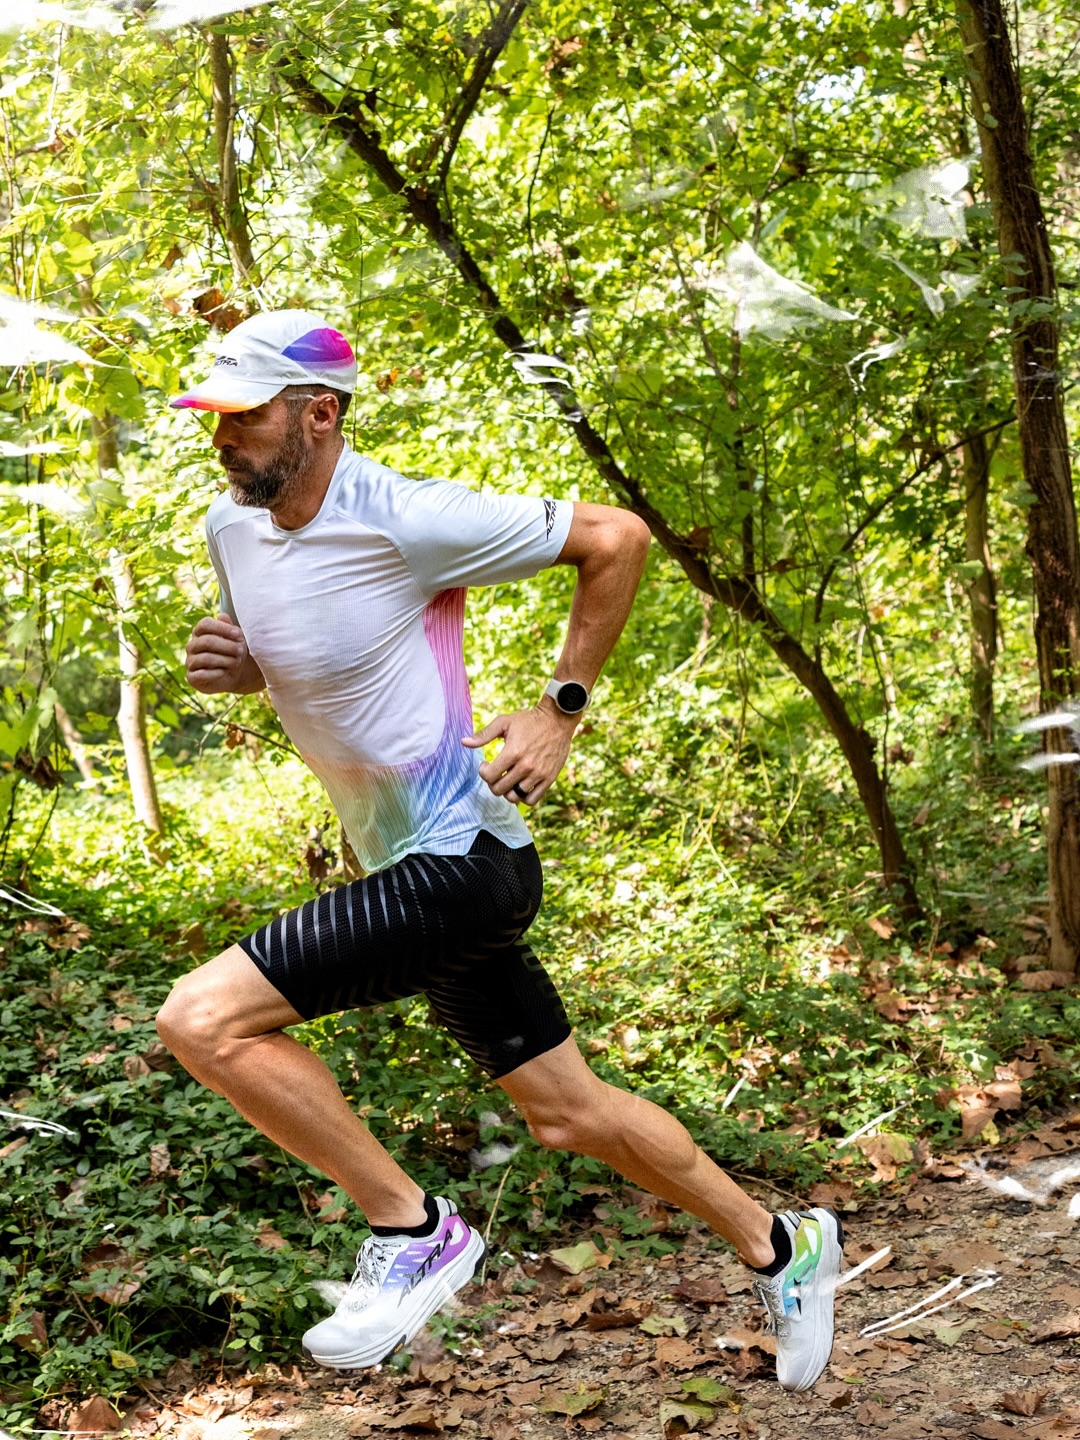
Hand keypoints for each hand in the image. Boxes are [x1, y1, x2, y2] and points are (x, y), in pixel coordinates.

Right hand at [186, 614, 264, 694]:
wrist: (235, 675)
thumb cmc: (233, 652)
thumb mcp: (236, 639)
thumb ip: (230, 628)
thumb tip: (223, 616)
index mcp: (200, 632)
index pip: (205, 624)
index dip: (222, 628)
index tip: (239, 635)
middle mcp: (192, 646)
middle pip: (206, 641)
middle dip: (227, 646)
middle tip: (240, 650)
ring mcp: (190, 661)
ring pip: (205, 658)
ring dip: (225, 660)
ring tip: (237, 662)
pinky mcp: (192, 678)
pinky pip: (200, 674)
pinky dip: (215, 673)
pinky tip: (225, 672)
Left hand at [462, 704, 577, 804]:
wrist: (557, 720)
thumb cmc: (528, 720)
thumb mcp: (504, 723)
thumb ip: (483, 735)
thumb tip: (463, 742)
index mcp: (512, 752)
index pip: (489, 776)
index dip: (483, 772)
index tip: (486, 765)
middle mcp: (526, 766)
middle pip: (499, 790)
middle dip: (492, 783)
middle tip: (496, 773)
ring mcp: (538, 774)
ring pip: (514, 797)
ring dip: (507, 791)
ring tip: (508, 779)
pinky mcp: (549, 779)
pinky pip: (532, 800)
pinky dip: (523, 797)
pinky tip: (520, 785)